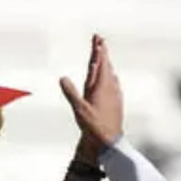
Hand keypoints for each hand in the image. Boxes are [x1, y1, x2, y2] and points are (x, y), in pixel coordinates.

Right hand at [59, 34, 122, 151]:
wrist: (110, 142)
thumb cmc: (94, 126)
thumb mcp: (79, 109)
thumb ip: (71, 92)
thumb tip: (63, 78)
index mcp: (102, 86)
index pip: (101, 63)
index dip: (99, 50)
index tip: (99, 39)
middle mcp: (111, 88)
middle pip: (106, 66)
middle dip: (102, 53)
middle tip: (100, 41)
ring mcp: (115, 95)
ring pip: (110, 74)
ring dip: (106, 64)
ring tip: (103, 56)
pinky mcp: (117, 102)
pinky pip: (113, 84)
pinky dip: (109, 76)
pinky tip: (111, 78)